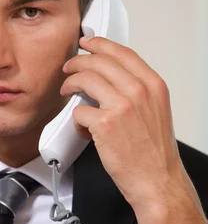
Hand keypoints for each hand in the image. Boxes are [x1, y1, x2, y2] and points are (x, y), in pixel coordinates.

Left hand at [61, 35, 206, 223]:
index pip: (122, 53)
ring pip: (85, 79)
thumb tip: (110, 80)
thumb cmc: (155, 152)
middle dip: (78, 61)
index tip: (87, 42)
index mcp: (153, 85)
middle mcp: (139, 91)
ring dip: (70, 83)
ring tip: (66, 91)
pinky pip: (79, 111)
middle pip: (100, 62)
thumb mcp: (155, 111)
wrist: (157, 180)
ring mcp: (121, 106)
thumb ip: (137, 92)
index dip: (100, 44)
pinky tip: (82, 128)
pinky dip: (76, 119)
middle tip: (68, 68)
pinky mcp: (104, 124)